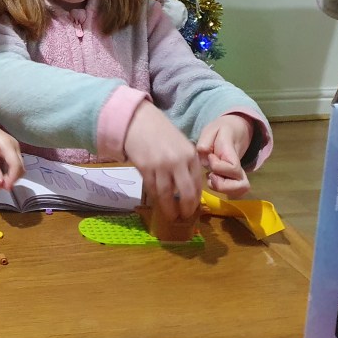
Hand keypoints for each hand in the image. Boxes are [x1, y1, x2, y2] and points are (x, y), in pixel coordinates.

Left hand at [0, 105, 23, 189]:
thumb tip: (0, 183)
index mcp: (8, 145)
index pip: (16, 165)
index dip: (12, 179)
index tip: (5, 188)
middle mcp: (15, 147)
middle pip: (20, 168)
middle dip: (11, 180)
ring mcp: (15, 148)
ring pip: (18, 167)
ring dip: (10, 177)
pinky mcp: (12, 150)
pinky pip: (13, 164)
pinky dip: (8, 172)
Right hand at [123, 101, 202, 220]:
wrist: (139, 121)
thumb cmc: (161, 132)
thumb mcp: (181, 144)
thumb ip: (186, 163)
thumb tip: (189, 186)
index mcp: (190, 155)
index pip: (197, 183)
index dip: (196, 199)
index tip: (193, 208)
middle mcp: (178, 161)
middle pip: (186, 192)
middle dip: (186, 208)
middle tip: (184, 217)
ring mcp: (161, 165)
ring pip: (167, 194)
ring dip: (169, 209)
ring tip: (171, 216)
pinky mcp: (145, 168)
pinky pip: (152, 188)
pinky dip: (155, 198)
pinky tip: (158, 202)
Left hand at [196, 114, 252, 197]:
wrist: (235, 131)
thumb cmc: (220, 131)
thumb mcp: (211, 130)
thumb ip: (205, 142)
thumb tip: (204, 155)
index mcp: (232, 154)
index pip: (233, 167)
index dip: (218, 166)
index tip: (211, 156)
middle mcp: (240, 168)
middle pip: (241, 187)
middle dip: (221, 184)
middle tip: (210, 174)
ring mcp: (239, 176)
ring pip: (237, 192)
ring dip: (220, 188)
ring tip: (211, 176)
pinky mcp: (236, 182)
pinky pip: (232, 192)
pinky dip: (220, 189)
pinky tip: (213, 178)